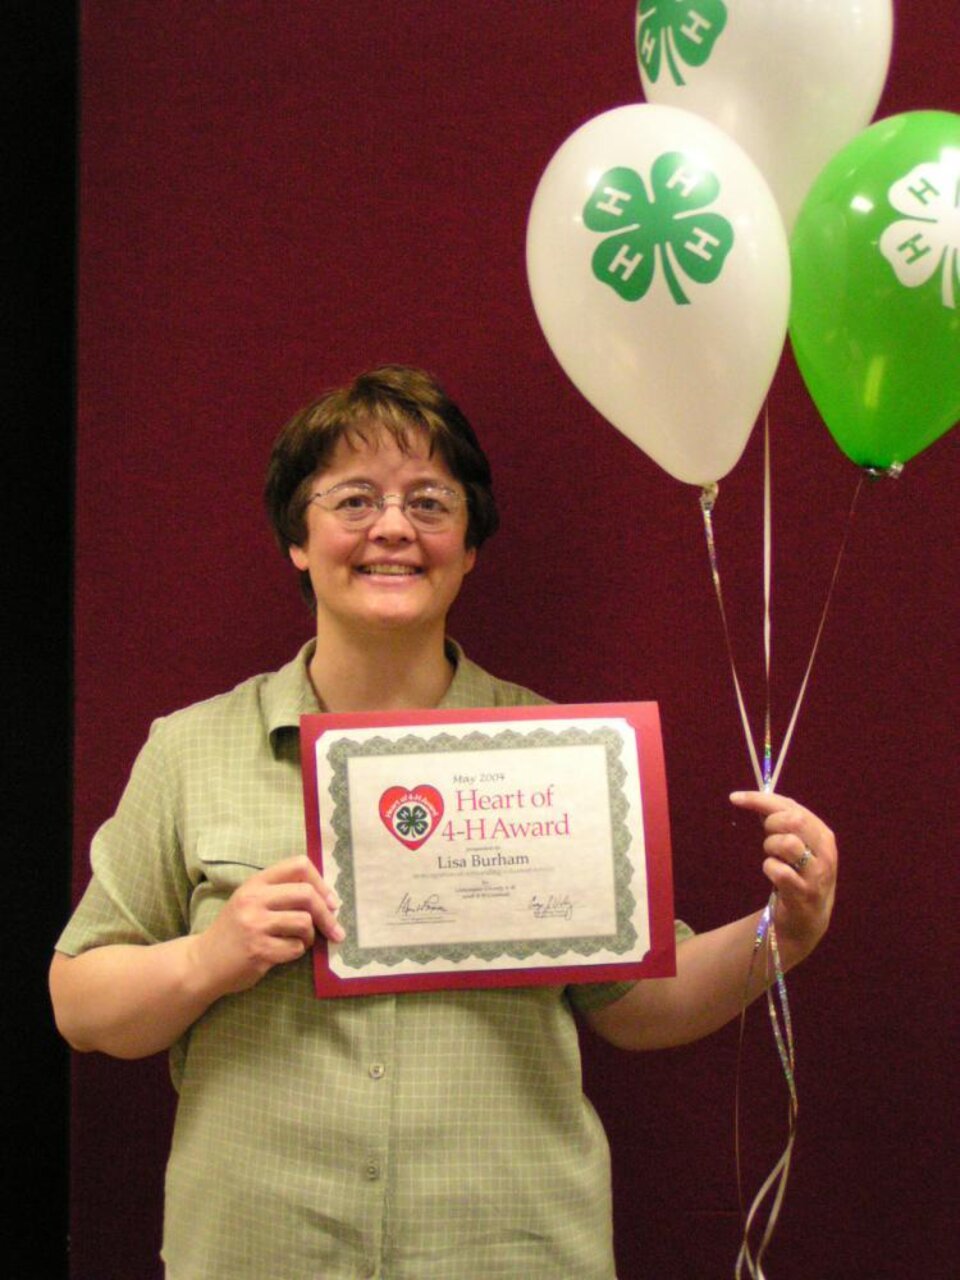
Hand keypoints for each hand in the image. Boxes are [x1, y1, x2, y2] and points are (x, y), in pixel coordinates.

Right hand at [190, 855, 344, 995]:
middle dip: (327, 915)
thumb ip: (281, 894)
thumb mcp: (251, 902)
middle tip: (335, 930)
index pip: (298, 865)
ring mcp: (255, 925)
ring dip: (310, 936)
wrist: (203, 962)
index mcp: (256, 883)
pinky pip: (295, 948)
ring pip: (304, 923)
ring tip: (299, 942)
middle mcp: (254, 899)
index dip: (321, 882)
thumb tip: (328, 899)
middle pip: (306, 894)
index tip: (331, 902)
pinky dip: (296, 953)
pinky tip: (282, 954)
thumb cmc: (235, 931)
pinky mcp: (258, 950)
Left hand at [730, 790, 837, 961]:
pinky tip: (773, 874)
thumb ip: (784, 823)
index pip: (792, 806)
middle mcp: (825, 852)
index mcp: (823, 835)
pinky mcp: (803, 894)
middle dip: (771, 823)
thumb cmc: (798, 875)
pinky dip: (769, 868)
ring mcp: (816, 874)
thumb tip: (757, 799)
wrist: (807, 920)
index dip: (761, 799)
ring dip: (770, 847)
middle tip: (766, 835)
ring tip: (773, 856)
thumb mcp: (798, 846)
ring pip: (788, 843)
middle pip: (794, 820)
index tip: (735, 797)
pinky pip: (779, 871)